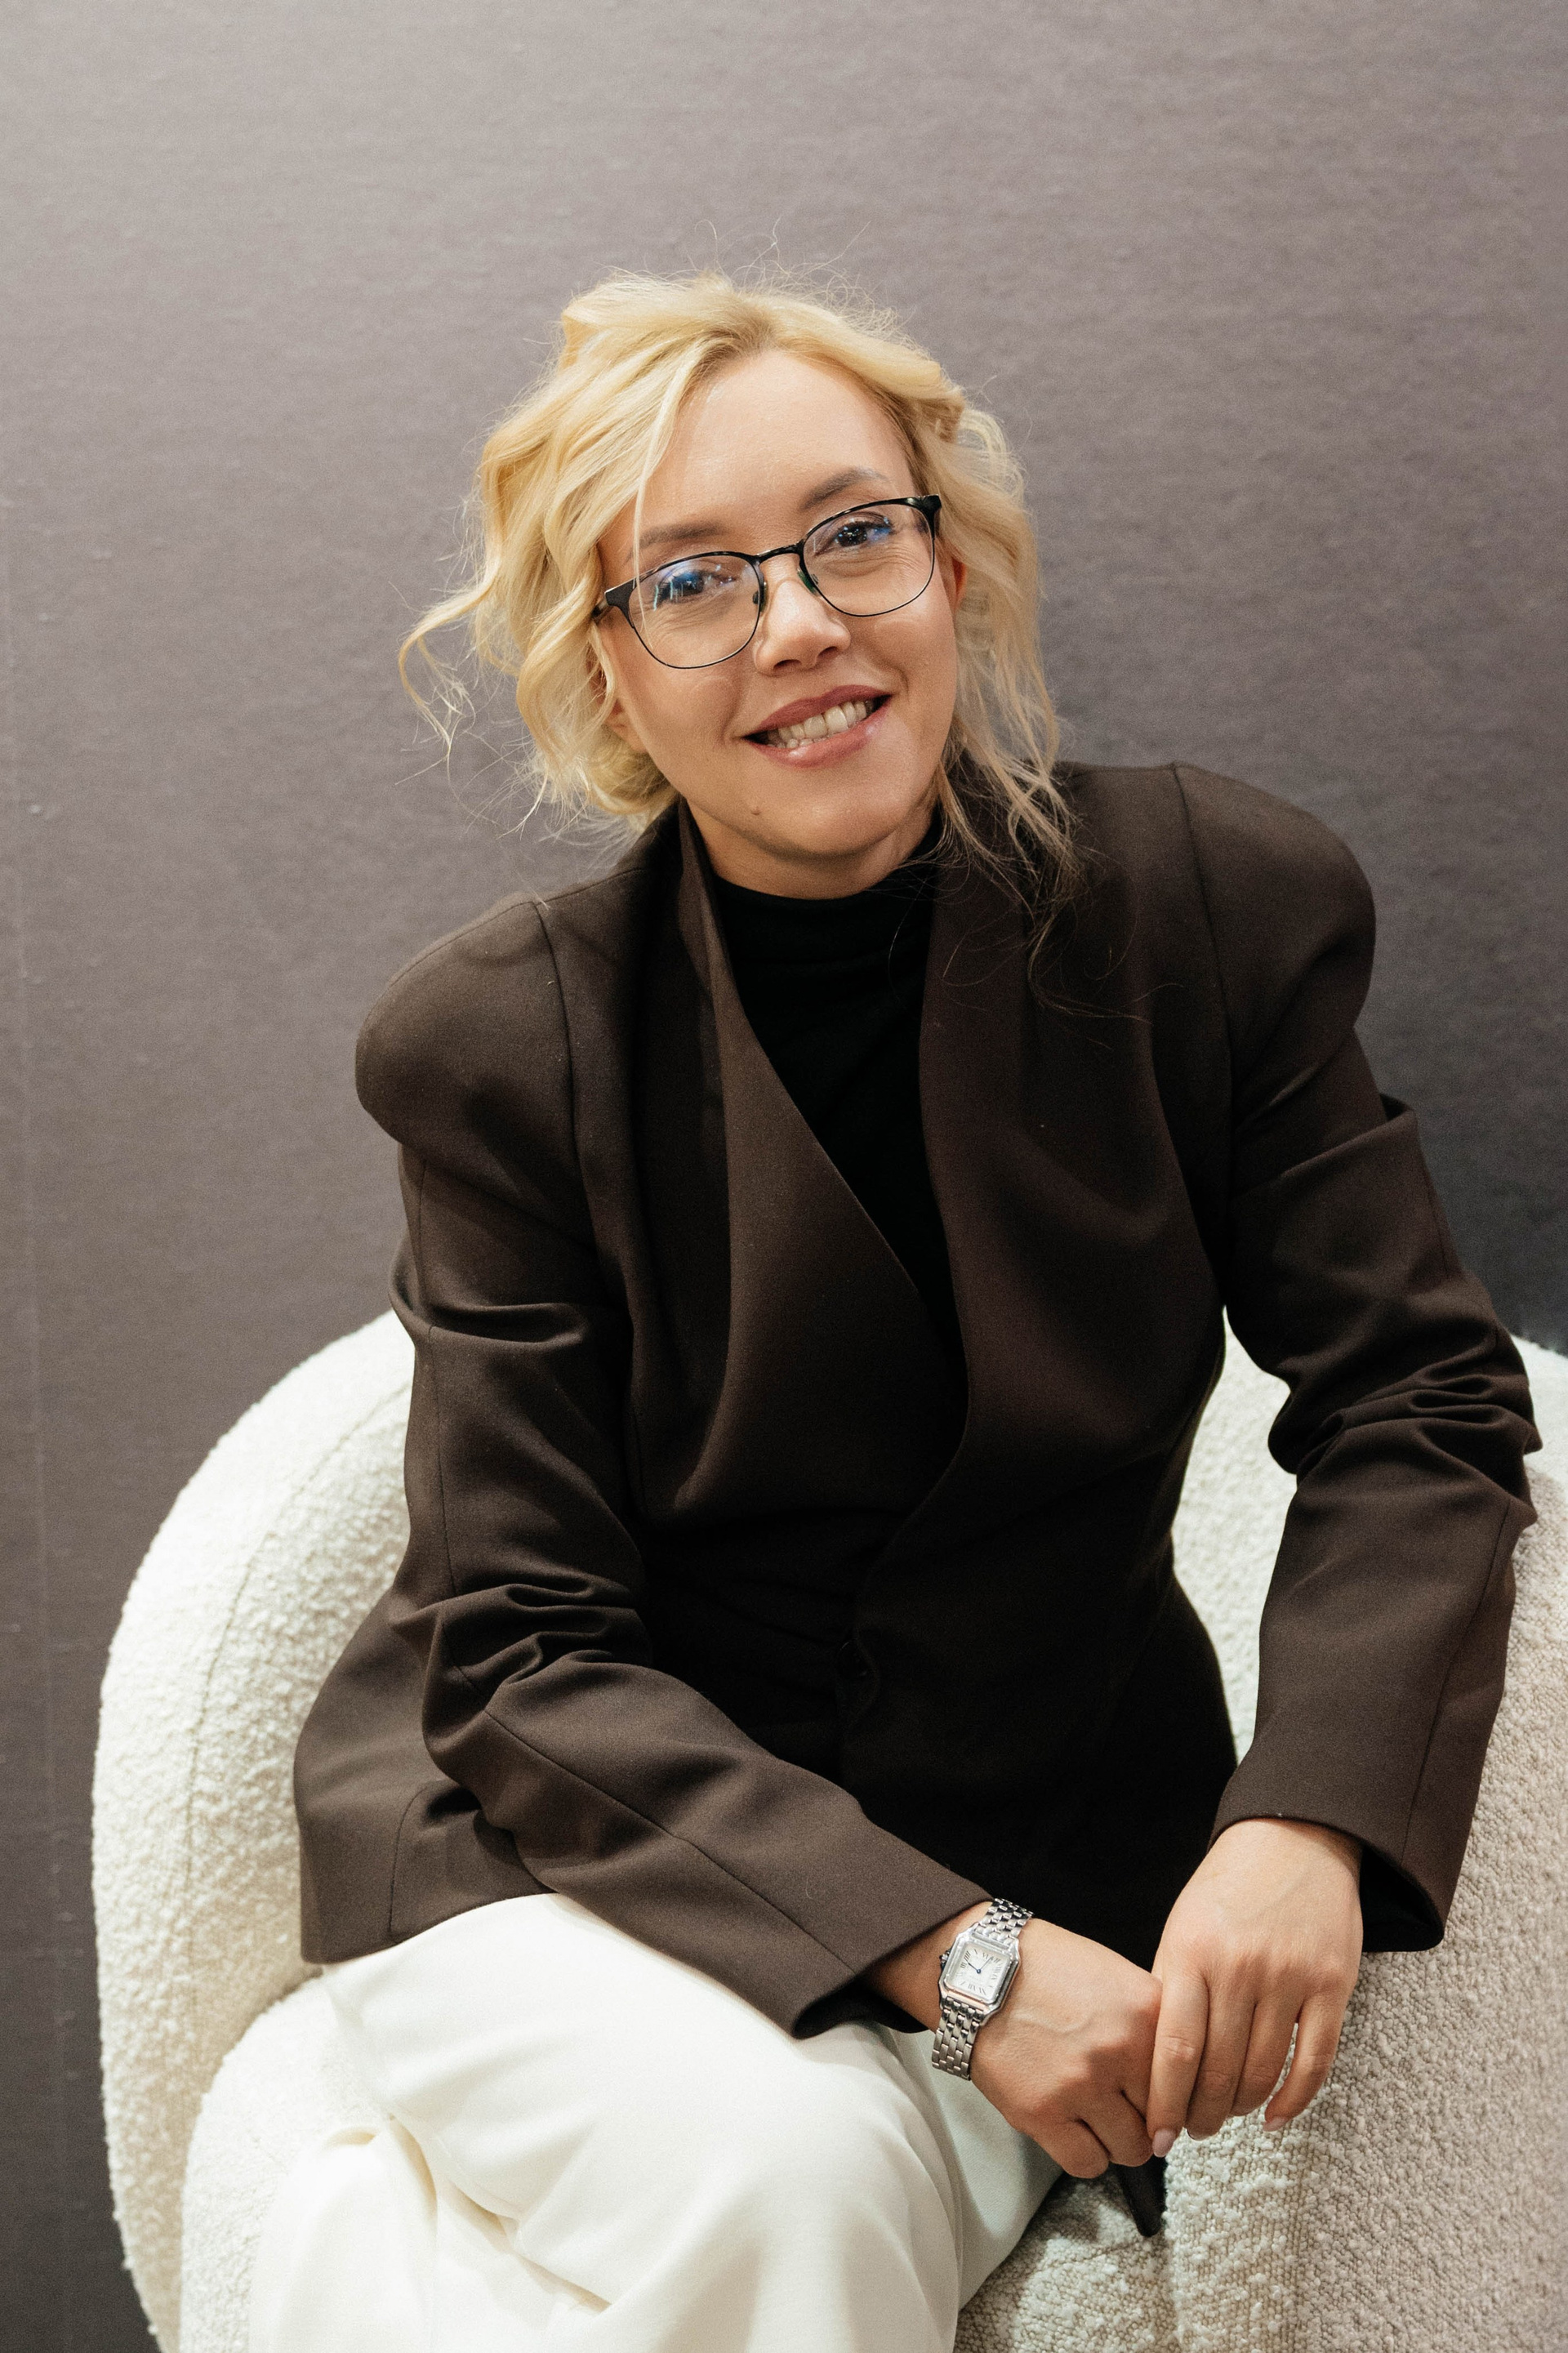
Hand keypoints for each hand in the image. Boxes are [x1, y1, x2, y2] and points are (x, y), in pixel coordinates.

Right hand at [867, 1906, 1160, 2176]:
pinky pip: (1088, 2163)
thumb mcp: (1116, 1975)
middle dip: (1146, 2117)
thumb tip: (1179, 2078)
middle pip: (1162, 2119)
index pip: (1188, 2081)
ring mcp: (1081, 2084)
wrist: (982, 1970)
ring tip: (1096, 2114)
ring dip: (1117, 2138)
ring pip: (1130, 2149)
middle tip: (1124, 2104)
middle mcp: (1120, 2050)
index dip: (1175, 2094)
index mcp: (1147, 2011)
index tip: (1163, 2099)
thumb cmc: (1048, 1968)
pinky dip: (1086, 2152)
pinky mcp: (1043, 2113)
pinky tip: (1074, 2127)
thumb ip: (1151, 2023)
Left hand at [1146, 1818, 1362, 2153]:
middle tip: (1193, 2132)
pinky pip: (1315, 2062)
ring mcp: (1290, 1976)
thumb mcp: (1183, 1926)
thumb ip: (1172, 1988)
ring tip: (1228, 2117)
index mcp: (1192, 1950)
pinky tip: (1274, 2117)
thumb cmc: (1228, 1888)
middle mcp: (1240, 1966)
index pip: (1174, 2048)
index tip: (1157, 2136)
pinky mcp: (1333, 1984)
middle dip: (1201, 2114)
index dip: (1164, 2102)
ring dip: (1242, 2109)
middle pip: (1218, 2069)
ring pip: (1263, 2071)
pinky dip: (1293, 2101)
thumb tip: (1155, 2065)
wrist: (1295, 1838)